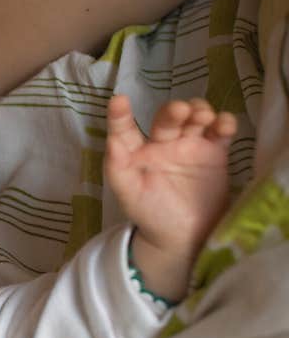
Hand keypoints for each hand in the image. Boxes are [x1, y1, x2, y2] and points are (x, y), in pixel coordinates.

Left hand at [105, 95, 235, 299]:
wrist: (183, 236)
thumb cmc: (149, 213)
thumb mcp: (127, 192)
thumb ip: (117, 166)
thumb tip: (112, 139)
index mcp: (136, 151)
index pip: (125, 128)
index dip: (121, 115)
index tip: (119, 100)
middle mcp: (163, 142)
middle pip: (168, 117)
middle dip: (175, 111)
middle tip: (182, 112)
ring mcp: (190, 145)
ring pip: (195, 118)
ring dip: (200, 111)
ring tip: (203, 118)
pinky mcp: (215, 152)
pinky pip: (220, 132)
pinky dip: (224, 123)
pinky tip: (223, 125)